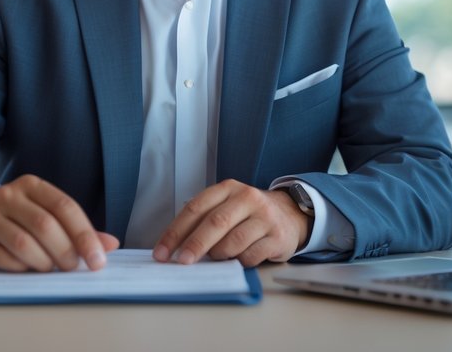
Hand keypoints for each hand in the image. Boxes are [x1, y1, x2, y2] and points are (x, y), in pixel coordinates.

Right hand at [0, 174, 118, 271]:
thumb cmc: (19, 215)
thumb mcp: (46, 212)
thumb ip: (77, 228)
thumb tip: (110, 244)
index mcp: (33, 185)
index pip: (65, 207)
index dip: (85, 235)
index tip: (98, 260)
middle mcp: (10, 195)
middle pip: (46, 226)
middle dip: (65, 252)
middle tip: (72, 267)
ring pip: (24, 243)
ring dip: (43, 262)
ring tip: (50, 268)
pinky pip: (4, 258)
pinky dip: (21, 268)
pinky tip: (27, 267)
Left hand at [153, 179, 310, 267]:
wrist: (289, 215)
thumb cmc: (248, 214)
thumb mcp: (226, 206)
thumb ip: (203, 220)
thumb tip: (174, 247)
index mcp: (228, 188)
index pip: (196, 209)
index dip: (175, 232)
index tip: (162, 252)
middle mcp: (247, 198)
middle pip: (215, 223)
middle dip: (194, 245)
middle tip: (180, 262)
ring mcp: (265, 217)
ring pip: (233, 242)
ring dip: (219, 255)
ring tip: (216, 257)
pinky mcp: (277, 237)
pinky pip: (250, 256)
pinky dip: (239, 262)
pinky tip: (238, 259)